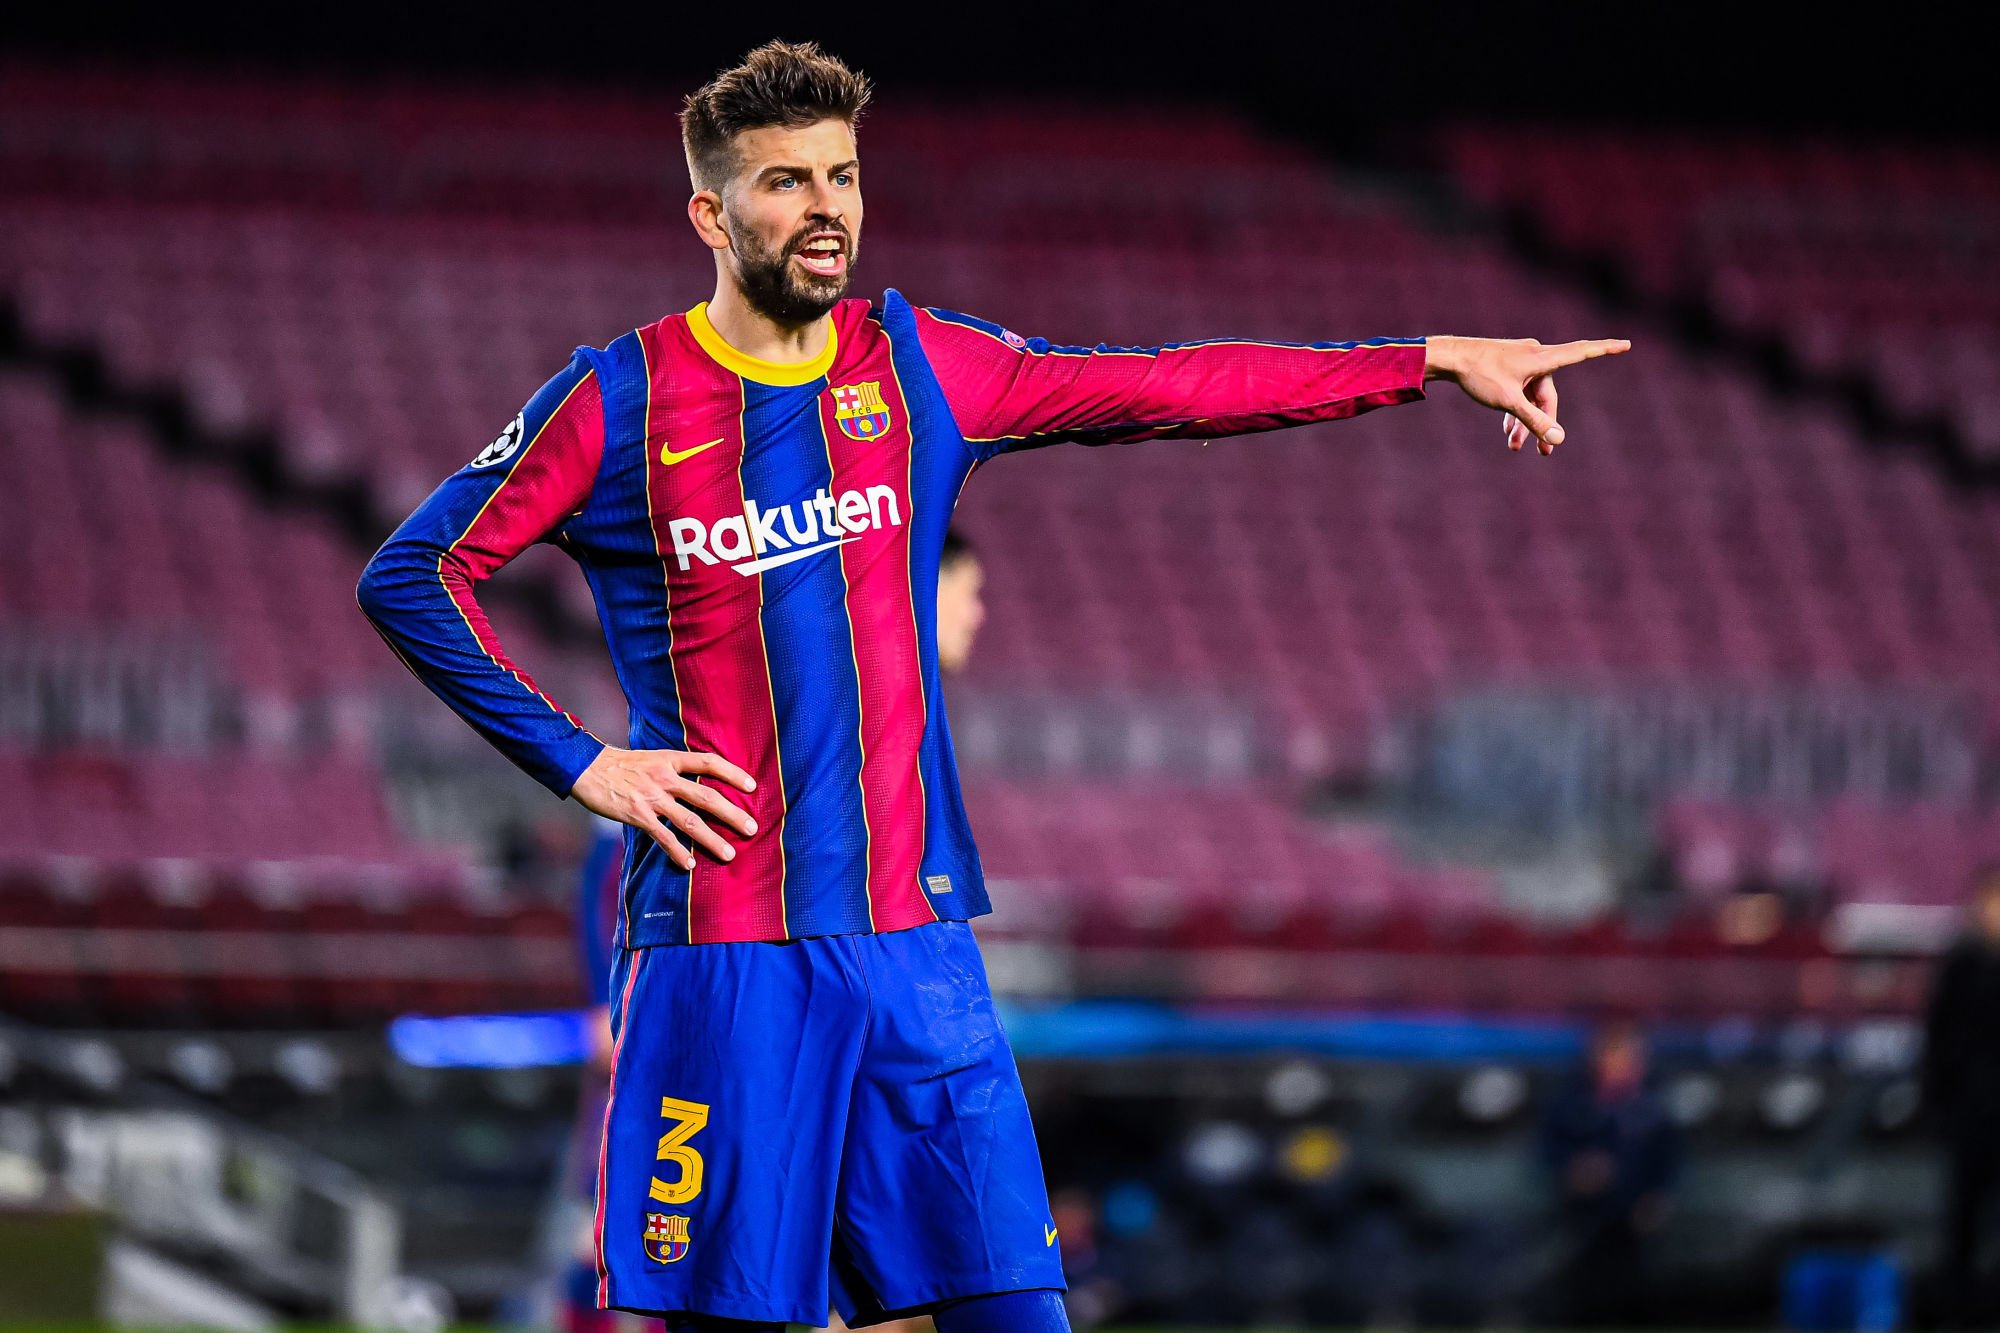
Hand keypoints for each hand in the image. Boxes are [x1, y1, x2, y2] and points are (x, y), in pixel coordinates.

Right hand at [570, 745, 757, 870]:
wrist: (587, 767)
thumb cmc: (622, 764)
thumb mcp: (653, 758)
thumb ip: (675, 769)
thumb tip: (700, 782)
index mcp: (670, 760)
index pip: (709, 763)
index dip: (733, 773)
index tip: (753, 786)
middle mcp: (665, 778)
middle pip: (706, 797)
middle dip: (732, 814)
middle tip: (752, 829)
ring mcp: (651, 798)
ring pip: (688, 821)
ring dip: (711, 839)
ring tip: (729, 854)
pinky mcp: (637, 815)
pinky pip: (662, 837)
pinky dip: (677, 852)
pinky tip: (690, 865)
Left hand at [1423, 335, 1631, 454]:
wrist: (1449, 358)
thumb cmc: (1479, 376)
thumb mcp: (1508, 402)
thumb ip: (1534, 421)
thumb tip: (1559, 439)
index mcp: (1541, 359)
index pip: (1581, 352)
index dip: (1605, 350)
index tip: (1627, 344)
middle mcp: (1535, 356)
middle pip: (1547, 395)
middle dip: (1543, 424)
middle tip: (1543, 453)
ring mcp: (1520, 361)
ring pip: (1531, 397)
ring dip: (1524, 422)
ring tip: (1514, 448)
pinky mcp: (1508, 367)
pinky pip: (1520, 392)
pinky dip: (1515, 410)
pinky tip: (1506, 432)